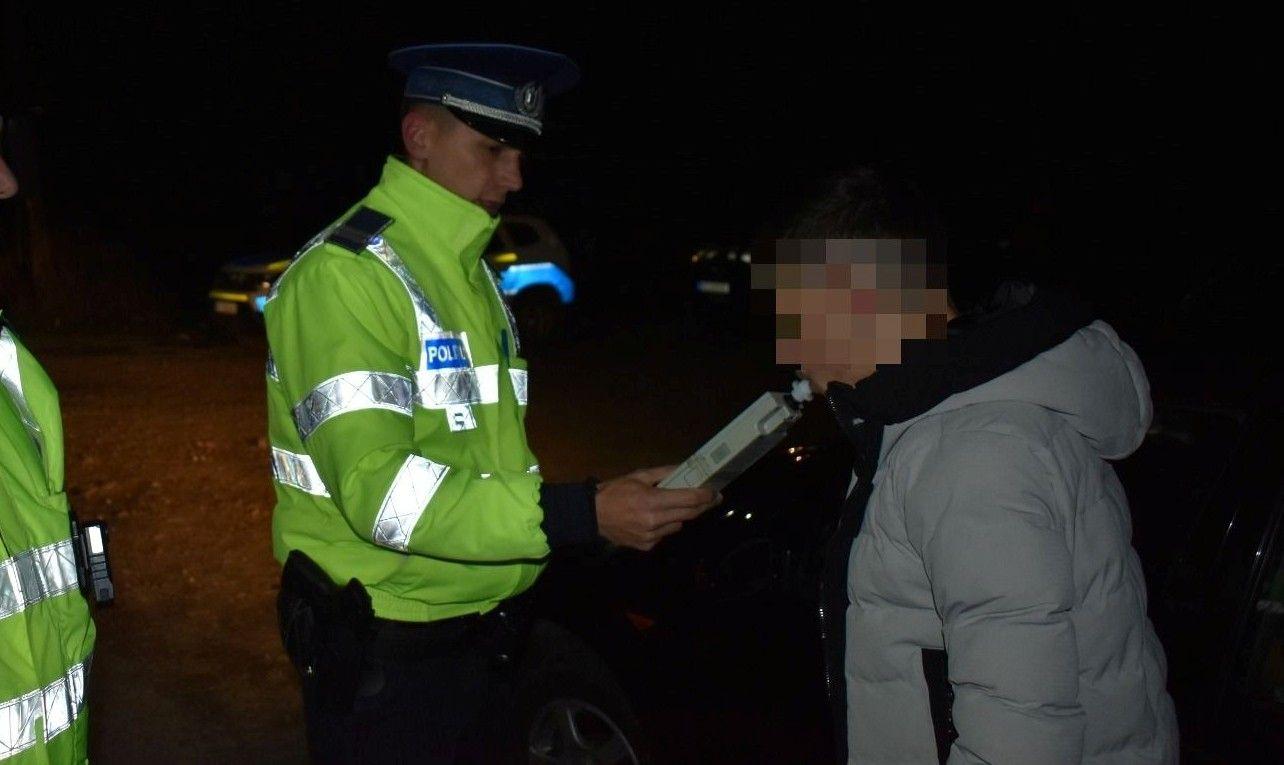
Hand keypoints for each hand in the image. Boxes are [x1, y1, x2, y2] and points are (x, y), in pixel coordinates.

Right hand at [594, 466, 719, 550]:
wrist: (591, 516)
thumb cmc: (614, 491)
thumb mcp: (638, 475)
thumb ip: (664, 472)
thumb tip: (685, 467)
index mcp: (652, 500)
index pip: (689, 499)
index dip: (706, 496)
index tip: (716, 492)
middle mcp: (654, 521)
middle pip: (690, 514)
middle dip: (703, 506)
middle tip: (712, 498)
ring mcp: (651, 536)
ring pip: (678, 525)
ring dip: (680, 515)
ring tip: (672, 506)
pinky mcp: (646, 546)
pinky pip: (664, 534)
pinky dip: (664, 526)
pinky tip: (653, 519)